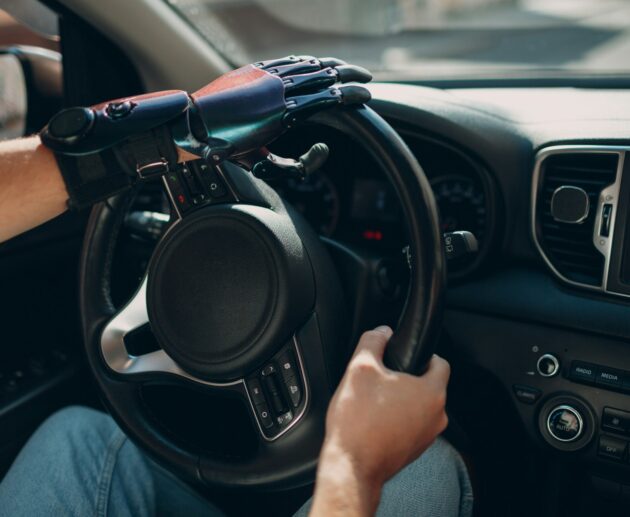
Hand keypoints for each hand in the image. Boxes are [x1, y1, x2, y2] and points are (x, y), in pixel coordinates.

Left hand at [181, 55, 371, 159]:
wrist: (192, 125)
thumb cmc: (226, 150)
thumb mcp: (264, 162)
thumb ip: (294, 163)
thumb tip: (321, 149)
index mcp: (284, 112)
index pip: (328, 96)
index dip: (350, 95)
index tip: (366, 95)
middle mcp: (278, 89)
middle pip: (323, 75)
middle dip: (348, 76)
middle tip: (366, 78)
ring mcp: (266, 76)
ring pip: (307, 65)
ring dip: (330, 65)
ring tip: (345, 68)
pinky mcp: (254, 70)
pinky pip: (286, 62)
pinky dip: (305, 61)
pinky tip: (313, 61)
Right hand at [310, 326, 449, 515]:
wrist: (351, 467)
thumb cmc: (358, 421)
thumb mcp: (359, 367)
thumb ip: (373, 341)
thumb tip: (381, 331)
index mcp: (432, 393)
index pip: (440, 362)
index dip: (422, 353)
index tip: (403, 354)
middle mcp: (437, 417)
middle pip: (427, 385)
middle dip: (406, 378)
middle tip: (381, 377)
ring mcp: (427, 437)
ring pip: (418, 407)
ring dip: (401, 400)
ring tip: (374, 401)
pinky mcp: (414, 452)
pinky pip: (410, 426)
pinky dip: (396, 420)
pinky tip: (373, 421)